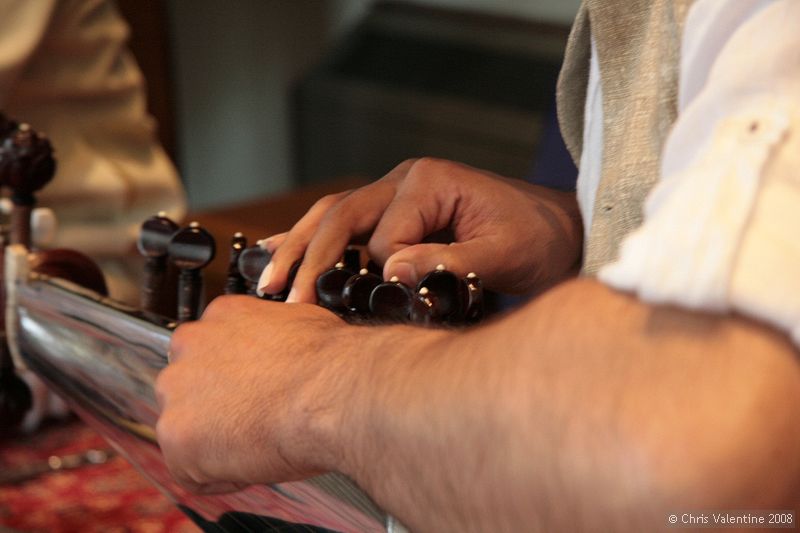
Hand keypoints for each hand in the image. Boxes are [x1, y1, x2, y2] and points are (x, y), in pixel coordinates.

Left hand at [155, 296, 353, 493]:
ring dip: (215, 443)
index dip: (236, 383)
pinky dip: (220, 478)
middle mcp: (191, 343)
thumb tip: (283, 353)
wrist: (333, 393)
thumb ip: (274, 338)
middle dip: (217, 411)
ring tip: (259, 445)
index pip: (211, 352)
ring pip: (184, 428)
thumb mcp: (302, 324)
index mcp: (223, 314)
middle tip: (256, 424)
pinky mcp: (175, 433)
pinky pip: (189, 471)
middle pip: (190, 388)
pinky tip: (253, 465)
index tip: (254, 396)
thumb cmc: (331, 363)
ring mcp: (177, 388)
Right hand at [259, 158, 581, 302]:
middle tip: (283, 297)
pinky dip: (309, 239)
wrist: (557, 229)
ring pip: (330, 216)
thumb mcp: (502, 253)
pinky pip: (342, 221)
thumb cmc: (537, 239)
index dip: (382, 274)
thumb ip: (447, 260)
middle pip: (339, 216)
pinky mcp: (393, 211)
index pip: (383, 235)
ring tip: (267, 281)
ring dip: (297, 248)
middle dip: (308, 258)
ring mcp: (394, 193)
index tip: (392, 303)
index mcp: (427, 182)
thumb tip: (390, 273)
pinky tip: (278, 251)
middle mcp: (403, 180)